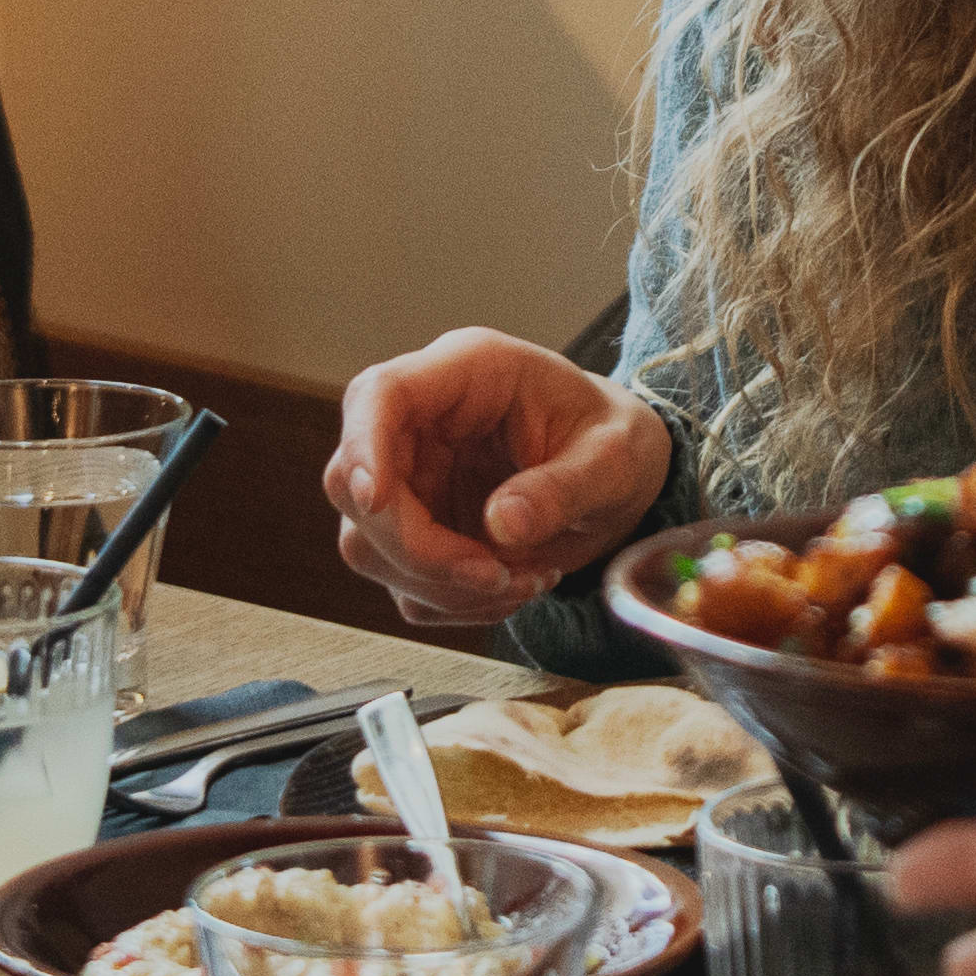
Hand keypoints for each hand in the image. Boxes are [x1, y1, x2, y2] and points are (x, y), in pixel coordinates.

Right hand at [324, 330, 672, 624]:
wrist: (624, 473)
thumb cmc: (618, 442)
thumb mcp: (616, 459)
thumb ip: (563, 487)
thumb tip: (501, 525)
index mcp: (467, 374)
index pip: (378, 394)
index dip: (361, 446)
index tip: (374, 500)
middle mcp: (426, 424)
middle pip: (351, 483)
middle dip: (415, 545)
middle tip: (497, 574)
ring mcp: (415, 480)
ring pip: (368, 543)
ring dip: (437, 582)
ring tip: (523, 581)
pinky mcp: (421, 531)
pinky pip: (405, 583)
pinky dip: (453, 601)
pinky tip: (513, 585)